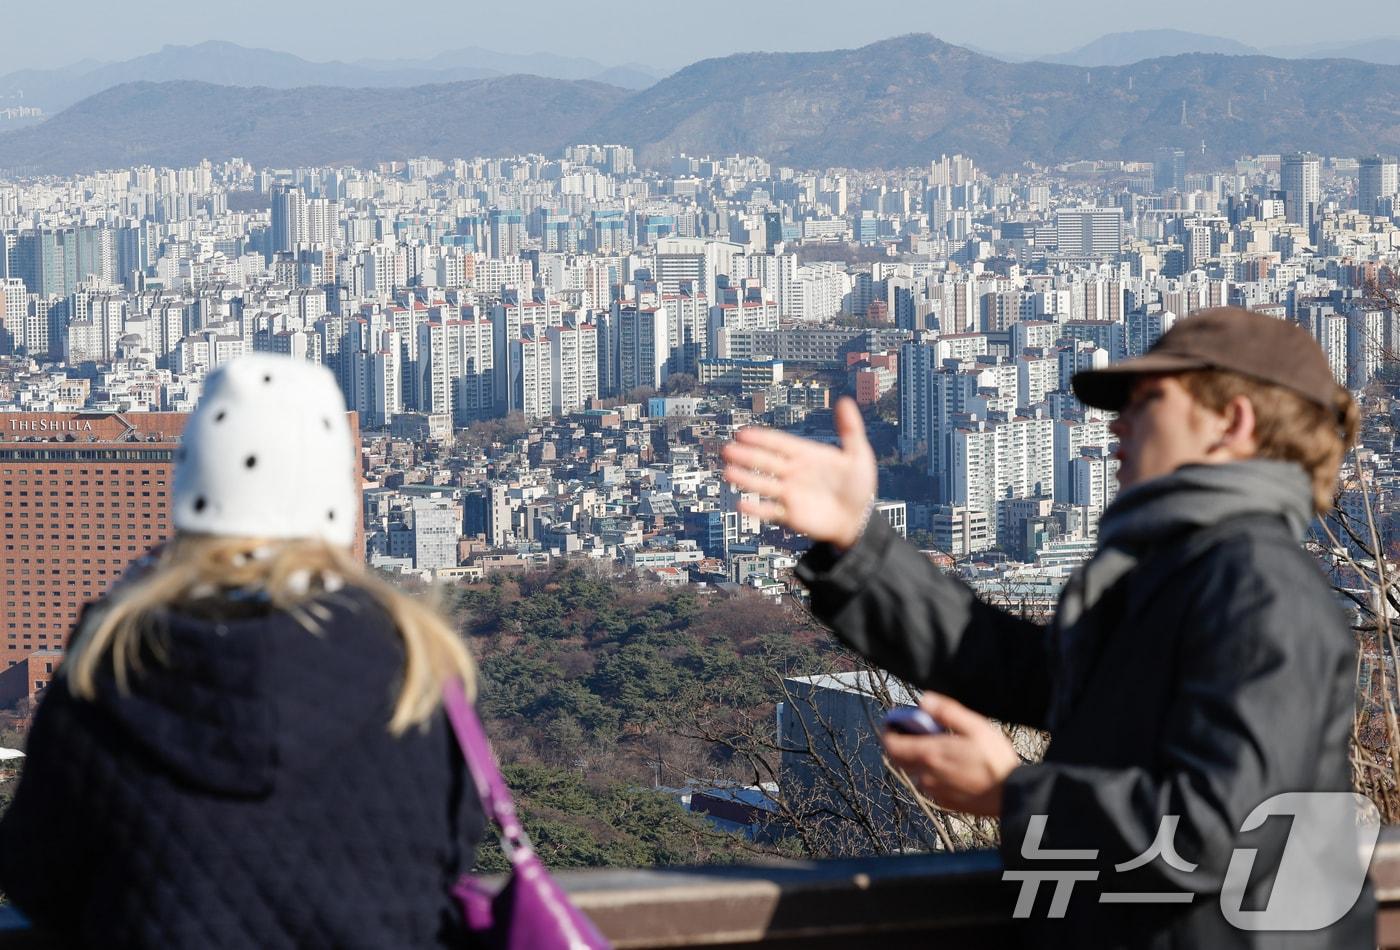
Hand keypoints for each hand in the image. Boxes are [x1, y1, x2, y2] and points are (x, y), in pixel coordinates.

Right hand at [720, 397, 876, 547]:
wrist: (859, 520)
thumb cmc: (859, 486)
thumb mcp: (859, 454)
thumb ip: (850, 429)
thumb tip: (845, 401)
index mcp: (806, 455)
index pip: (779, 443)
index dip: (761, 438)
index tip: (742, 433)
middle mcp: (793, 472)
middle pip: (765, 462)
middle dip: (746, 456)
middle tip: (728, 450)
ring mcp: (790, 494)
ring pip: (763, 485)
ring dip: (746, 479)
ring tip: (728, 473)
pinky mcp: (791, 515)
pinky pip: (770, 512)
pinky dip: (757, 509)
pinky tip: (741, 505)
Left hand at [881, 692, 1019, 817]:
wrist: (1012, 796)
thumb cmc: (996, 761)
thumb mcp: (975, 727)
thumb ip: (947, 712)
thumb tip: (925, 700)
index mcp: (930, 754)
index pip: (892, 745)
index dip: (889, 732)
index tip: (894, 723)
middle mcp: (926, 775)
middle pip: (899, 759)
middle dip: (901, 744)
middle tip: (916, 732)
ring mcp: (934, 792)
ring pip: (914, 773)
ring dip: (918, 760)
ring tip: (939, 749)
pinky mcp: (944, 803)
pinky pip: (929, 787)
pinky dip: (931, 775)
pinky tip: (951, 769)